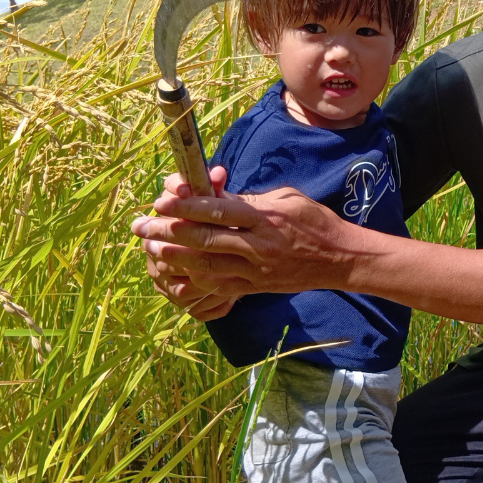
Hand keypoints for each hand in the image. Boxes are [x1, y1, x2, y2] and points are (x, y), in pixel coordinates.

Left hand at [132, 164, 353, 297]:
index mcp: (266, 218)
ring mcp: (257, 270)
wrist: (341, 259)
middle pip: (206, 239)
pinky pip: (221, 286)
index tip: (161, 200)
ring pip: (208, 266)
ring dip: (176, 258)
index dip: (187, 205)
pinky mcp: (257, 287)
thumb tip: (212, 195)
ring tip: (152, 249)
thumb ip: (248, 200)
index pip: (219, 210)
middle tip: (140, 226)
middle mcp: (259, 245)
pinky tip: (177, 273)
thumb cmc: (315, 221)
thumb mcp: (285, 199)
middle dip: (169, 231)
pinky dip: (196, 280)